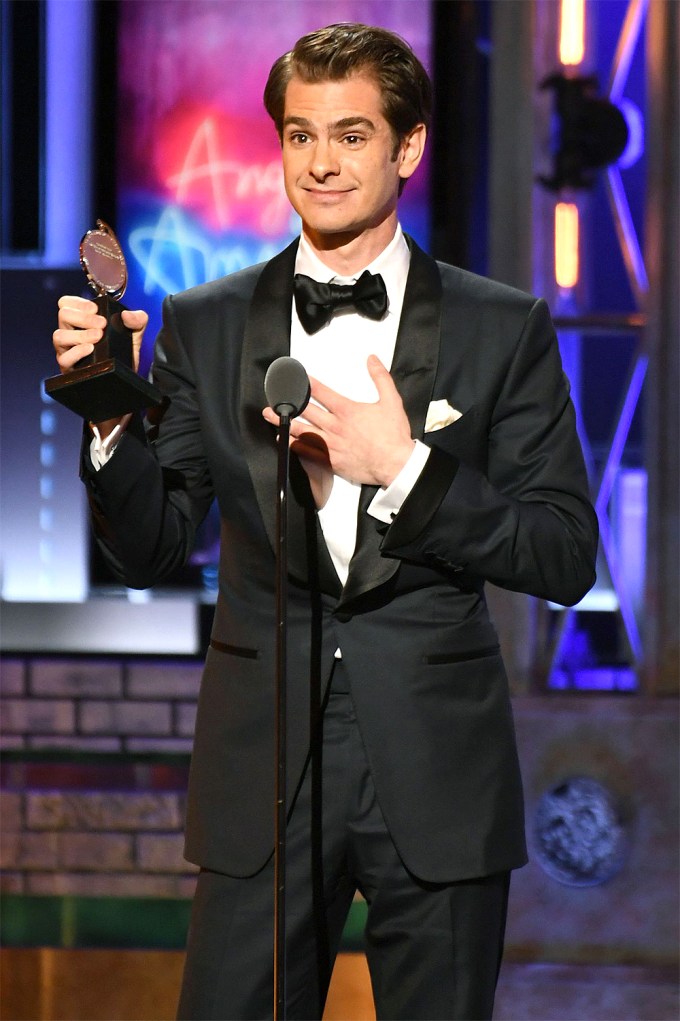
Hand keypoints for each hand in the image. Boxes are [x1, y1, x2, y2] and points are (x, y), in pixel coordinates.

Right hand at [53, 295, 147, 373]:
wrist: (128, 375)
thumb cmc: (124, 351)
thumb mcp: (135, 332)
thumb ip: (137, 319)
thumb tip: (127, 315)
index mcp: (80, 320)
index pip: (66, 303)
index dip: (78, 302)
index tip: (96, 309)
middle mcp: (70, 332)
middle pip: (63, 315)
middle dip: (84, 317)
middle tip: (102, 324)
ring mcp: (67, 349)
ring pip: (59, 336)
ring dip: (80, 334)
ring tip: (98, 337)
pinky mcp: (69, 367)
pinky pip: (64, 358)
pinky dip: (77, 352)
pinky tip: (90, 349)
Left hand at [263, 355, 414, 488]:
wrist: (396, 464)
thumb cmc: (393, 436)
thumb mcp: (391, 400)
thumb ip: (380, 377)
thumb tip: (372, 360)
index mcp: (347, 410)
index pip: (320, 392)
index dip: (305, 383)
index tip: (294, 376)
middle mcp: (335, 426)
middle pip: (305, 411)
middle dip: (287, 402)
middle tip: (273, 397)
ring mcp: (331, 445)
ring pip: (301, 431)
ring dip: (284, 422)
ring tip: (271, 416)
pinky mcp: (331, 461)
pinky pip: (308, 452)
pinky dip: (294, 446)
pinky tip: (285, 441)